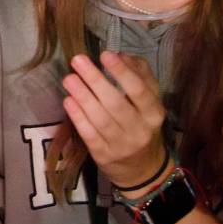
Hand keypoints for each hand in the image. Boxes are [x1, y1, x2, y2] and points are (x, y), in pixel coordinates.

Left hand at [61, 51, 168, 190]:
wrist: (143, 169)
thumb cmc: (142, 124)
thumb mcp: (149, 100)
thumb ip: (140, 75)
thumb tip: (122, 55)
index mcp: (153, 113)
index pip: (139, 90)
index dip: (122, 72)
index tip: (105, 54)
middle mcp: (140, 130)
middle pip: (116, 104)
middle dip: (95, 80)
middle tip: (78, 60)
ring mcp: (121, 145)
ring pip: (101, 119)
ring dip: (83, 97)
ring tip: (69, 78)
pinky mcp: (104, 156)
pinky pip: (89, 135)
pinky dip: (78, 117)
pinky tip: (69, 101)